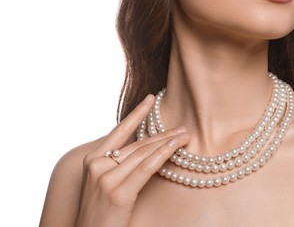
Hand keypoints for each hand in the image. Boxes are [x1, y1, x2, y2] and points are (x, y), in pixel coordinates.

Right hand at [75, 94, 189, 226]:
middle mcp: (96, 165)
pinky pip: (146, 167)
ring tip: (185, 135)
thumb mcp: (102, 182)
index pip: (119, 130)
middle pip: (137, 143)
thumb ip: (117, 163)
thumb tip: (142, 149)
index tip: (151, 98)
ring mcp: (106, 178)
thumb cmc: (99, 212)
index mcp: (91, 159)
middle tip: (182, 127)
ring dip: (167, 142)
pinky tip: (176, 147)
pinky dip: (163, 154)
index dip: (137, 113)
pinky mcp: (118, 192)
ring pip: (144, 153)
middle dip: (162, 134)